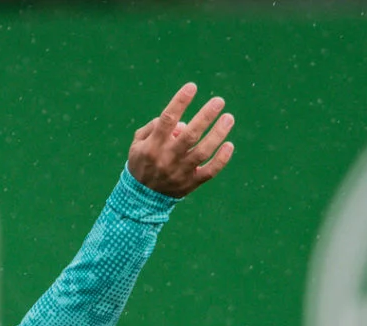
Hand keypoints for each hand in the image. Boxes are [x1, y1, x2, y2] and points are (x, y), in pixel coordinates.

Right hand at [128, 83, 234, 197]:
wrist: (141, 198)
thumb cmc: (142, 162)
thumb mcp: (138, 143)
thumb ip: (153, 127)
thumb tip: (179, 122)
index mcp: (153, 145)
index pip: (167, 120)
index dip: (180, 102)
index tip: (192, 87)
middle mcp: (167, 158)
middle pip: (190, 135)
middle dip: (206, 116)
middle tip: (219, 101)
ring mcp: (180, 172)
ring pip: (202, 152)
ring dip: (218, 134)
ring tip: (229, 118)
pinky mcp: (190, 183)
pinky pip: (209, 172)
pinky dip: (221, 160)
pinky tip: (229, 145)